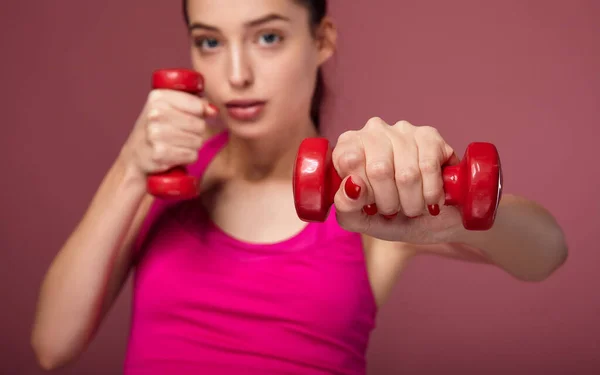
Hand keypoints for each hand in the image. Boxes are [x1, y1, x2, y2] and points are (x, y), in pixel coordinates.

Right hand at [119, 89, 218, 184]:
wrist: (136, 154)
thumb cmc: (158, 128)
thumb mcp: (171, 108)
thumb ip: (196, 103)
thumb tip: (213, 111)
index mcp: (158, 97)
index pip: (198, 105)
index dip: (198, 114)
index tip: (185, 117)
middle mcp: (155, 114)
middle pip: (200, 125)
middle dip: (195, 132)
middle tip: (179, 134)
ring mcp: (156, 134)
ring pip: (197, 141)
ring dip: (191, 146)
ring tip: (175, 144)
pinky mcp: (160, 154)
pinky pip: (192, 155)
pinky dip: (187, 157)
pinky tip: (174, 154)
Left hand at [332, 117, 462, 242]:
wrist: (429, 223)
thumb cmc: (389, 217)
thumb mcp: (359, 219)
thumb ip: (346, 206)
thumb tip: (352, 185)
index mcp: (348, 147)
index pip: (349, 160)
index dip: (363, 190)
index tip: (370, 204)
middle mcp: (373, 131)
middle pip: (379, 169)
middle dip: (389, 202)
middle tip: (393, 210)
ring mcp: (403, 131)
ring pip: (407, 173)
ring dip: (412, 202)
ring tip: (412, 207)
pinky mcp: (430, 136)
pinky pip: (429, 167)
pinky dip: (430, 193)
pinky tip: (430, 199)